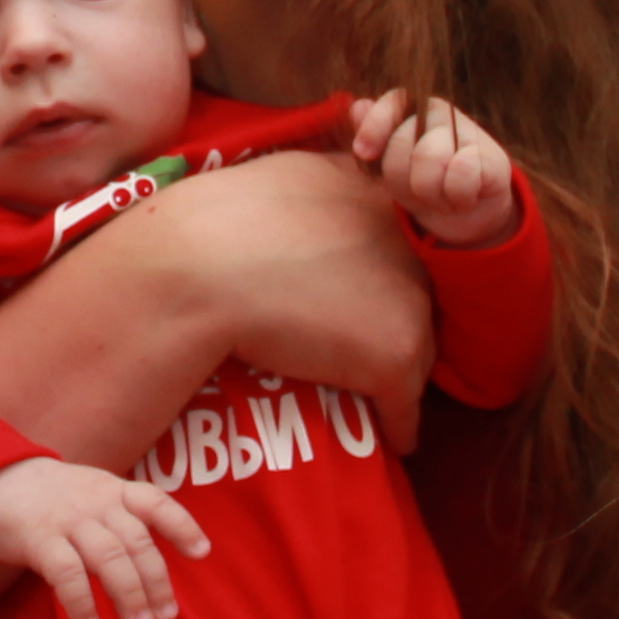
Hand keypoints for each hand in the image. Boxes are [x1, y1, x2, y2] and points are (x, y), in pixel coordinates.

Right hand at [0, 152, 431, 455]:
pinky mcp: (395, 356)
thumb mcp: (271, 180)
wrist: (199, 266)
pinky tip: (392, 439)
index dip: (380, 267)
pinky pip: (407, 407)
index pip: (396, 235)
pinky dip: (399, 426)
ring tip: (379, 394)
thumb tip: (297, 212)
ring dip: (401, 371)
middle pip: (415, 291)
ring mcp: (408, 299)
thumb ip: (306, 191)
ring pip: (419, 348)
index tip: (357, 293)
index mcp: (368, 190)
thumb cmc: (209, 224)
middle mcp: (403, 239)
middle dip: (395, 315)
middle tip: (362, 342)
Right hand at [0, 454, 212, 618]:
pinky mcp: (39, 539)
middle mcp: (97, 502)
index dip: (182, 526)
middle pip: (137, 542)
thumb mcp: (93, 492)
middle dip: (156, 582)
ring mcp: (68, 519)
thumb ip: (122, 519)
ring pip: (109, 558)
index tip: (201, 553)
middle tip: (166, 616)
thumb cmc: (52, 499)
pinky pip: (67, 573)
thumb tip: (153, 568)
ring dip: (128, 594)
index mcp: (113, 490)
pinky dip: (81, 601)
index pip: (156, 503)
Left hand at [349, 92, 520, 249]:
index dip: (375, 125)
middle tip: (418, 191)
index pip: (393, 101)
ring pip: (429, 158)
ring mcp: (470, 133)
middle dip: (402, 180)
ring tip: (440, 197)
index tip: (364, 152)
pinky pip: (461, 174)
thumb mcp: (393, 166)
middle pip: (402, 142)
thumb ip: (375, 136)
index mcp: (414, 110)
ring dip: (429, 194)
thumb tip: (358, 106)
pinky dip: (457, 198)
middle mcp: (441, 114)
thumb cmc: (424, 184)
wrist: (469, 214)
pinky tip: (463, 199)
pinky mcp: (493, 159)